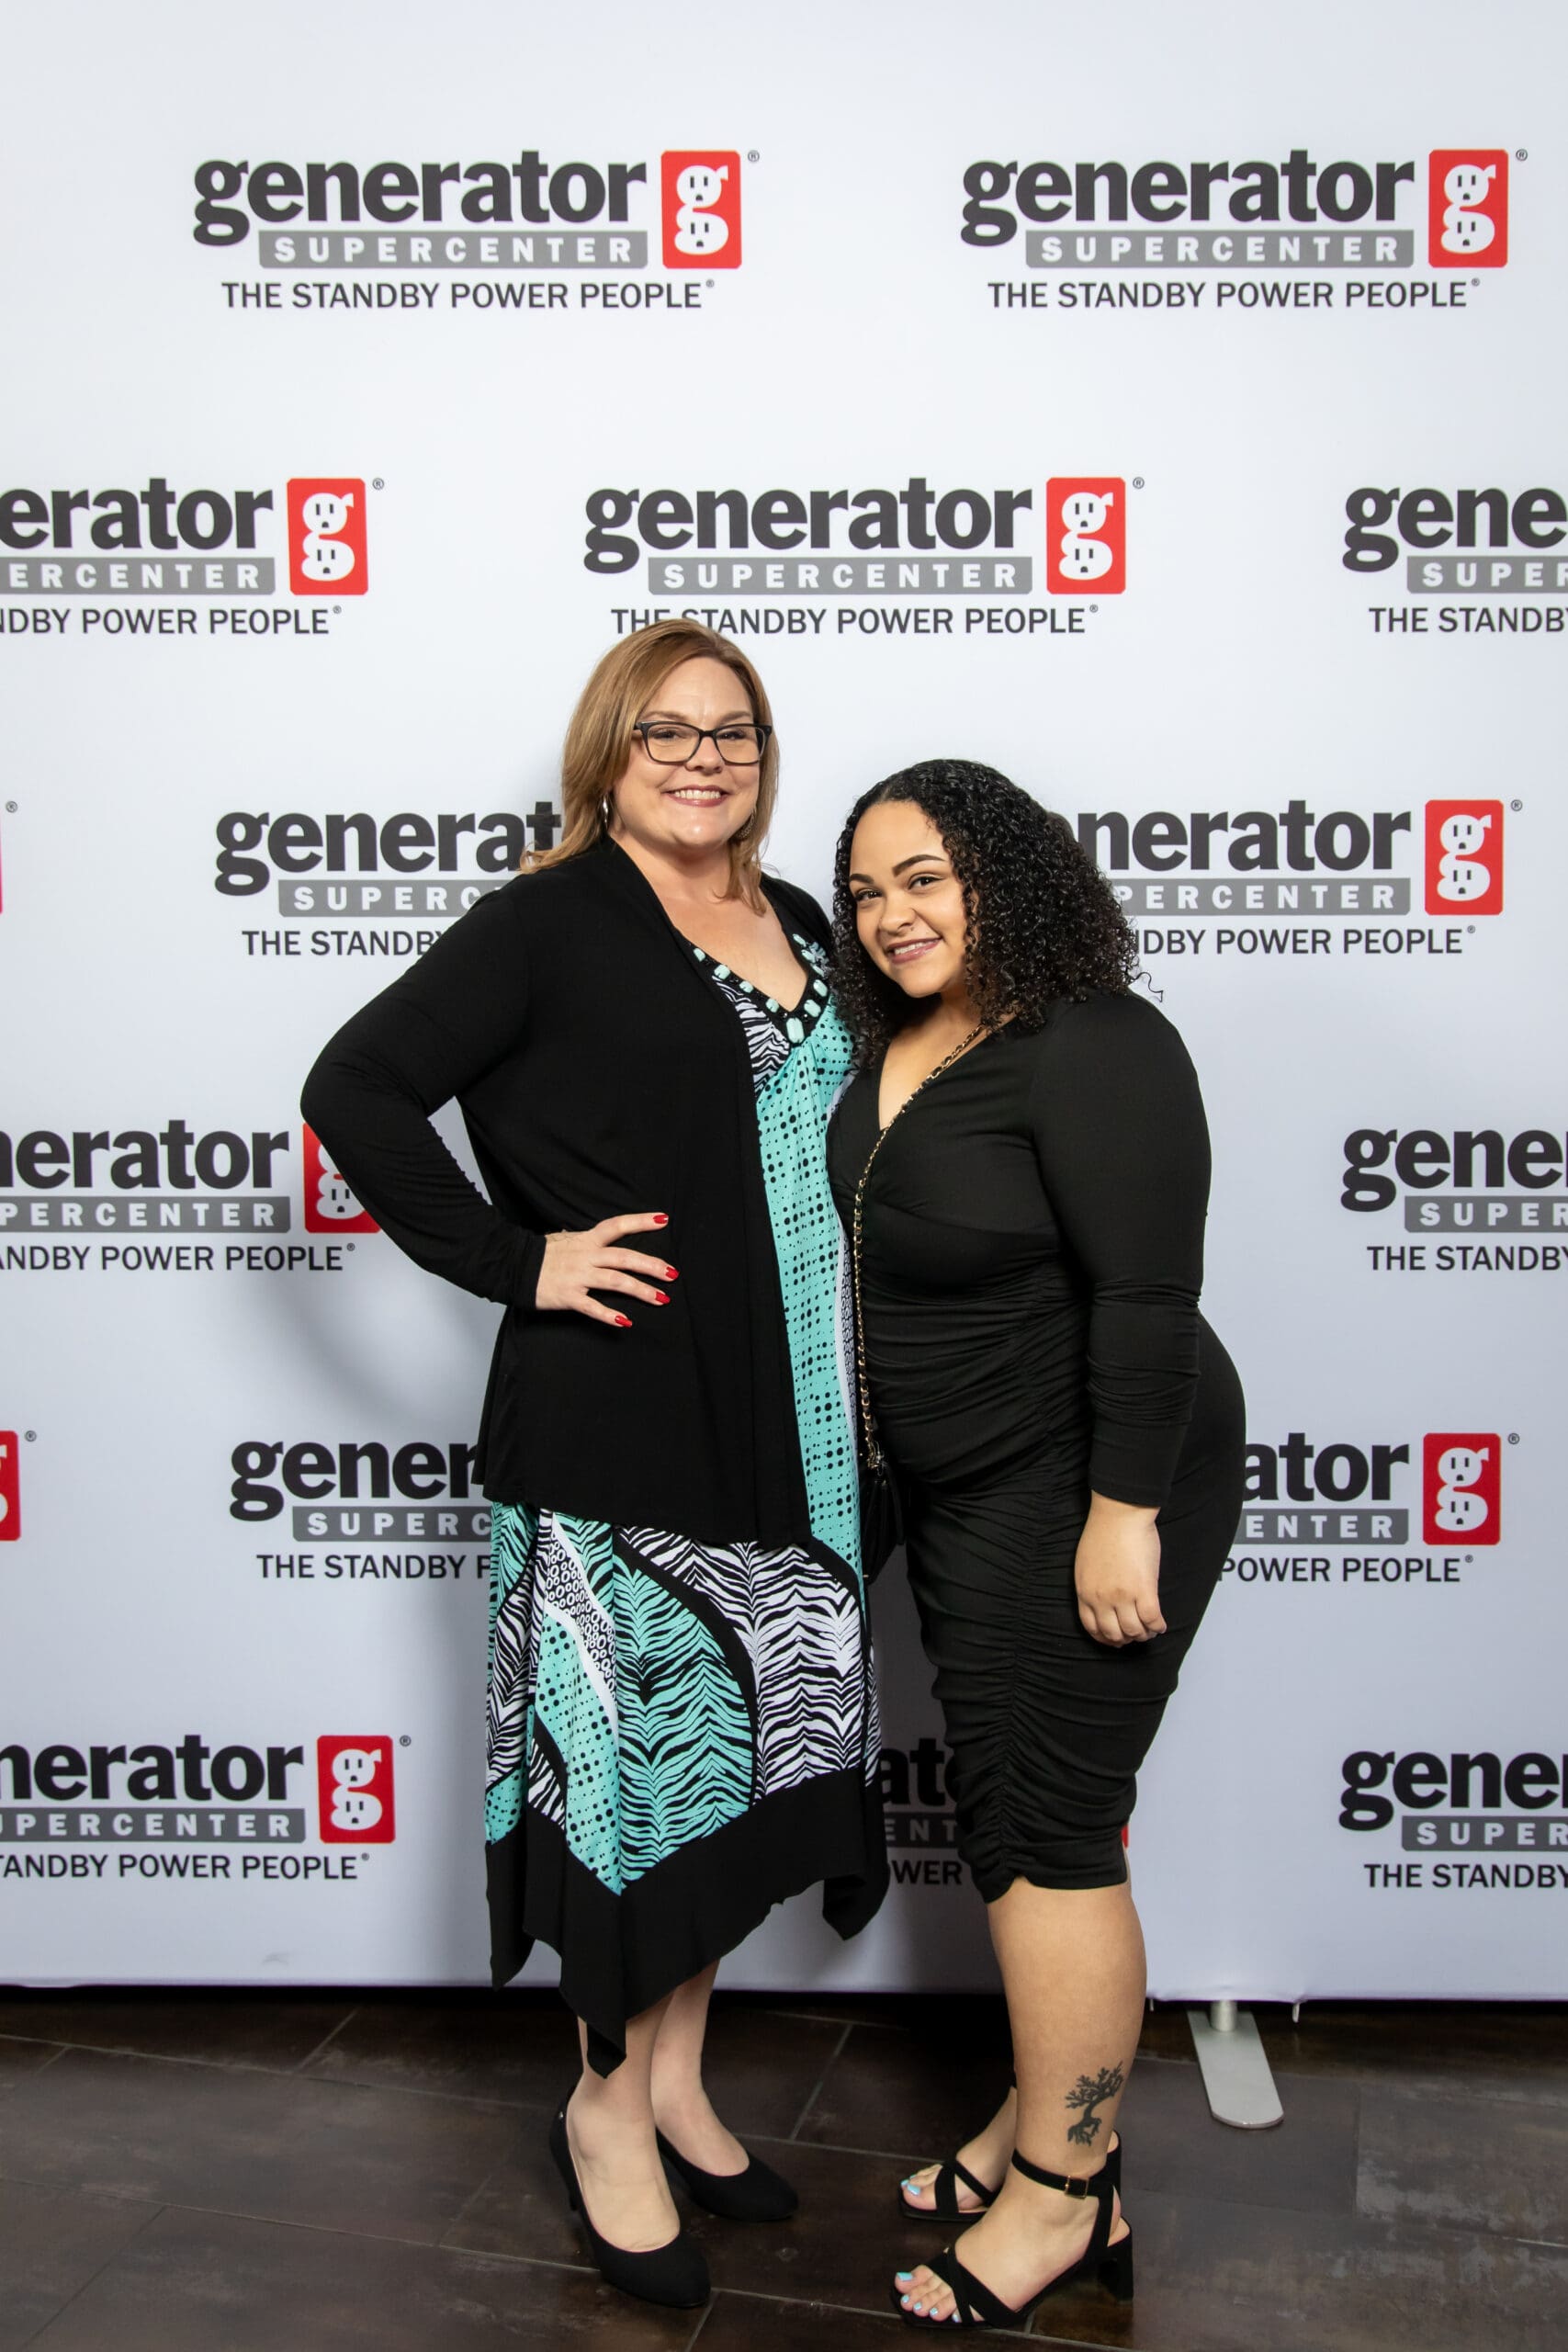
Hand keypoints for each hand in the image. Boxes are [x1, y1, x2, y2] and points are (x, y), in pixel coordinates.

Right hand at [534, 1213, 675, 1327]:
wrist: (512, 1267)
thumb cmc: (539, 1254)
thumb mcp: (562, 1239)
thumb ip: (582, 1240)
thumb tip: (593, 1235)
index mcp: (586, 1240)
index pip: (617, 1226)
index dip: (640, 1222)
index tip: (663, 1219)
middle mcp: (586, 1256)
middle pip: (625, 1257)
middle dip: (651, 1266)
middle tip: (673, 1274)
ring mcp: (578, 1276)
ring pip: (616, 1281)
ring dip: (641, 1290)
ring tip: (662, 1299)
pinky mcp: (569, 1296)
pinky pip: (592, 1307)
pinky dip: (609, 1315)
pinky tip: (626, 1321)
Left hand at [1075, 1495, 1164, 1646]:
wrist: (1119, 1514)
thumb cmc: (1103, 1532)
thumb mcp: (1085, 1564)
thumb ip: (1091, 1585)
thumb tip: (1101, 1601)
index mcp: (1085, 1592)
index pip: (1092, 1627)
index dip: (1106, 1638)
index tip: (1115, 1639)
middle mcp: (1101, 1598)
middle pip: (1114, 1633)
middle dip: (1126, 1639)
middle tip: (1136, 1634)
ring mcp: (1122, 1595)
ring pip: (1134, 1630)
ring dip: (1144, 1634)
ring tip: (1150, 1630)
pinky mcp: (1143, 1589)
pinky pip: (1152, 1619)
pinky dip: (1158, 1626)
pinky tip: (1161, 1625)